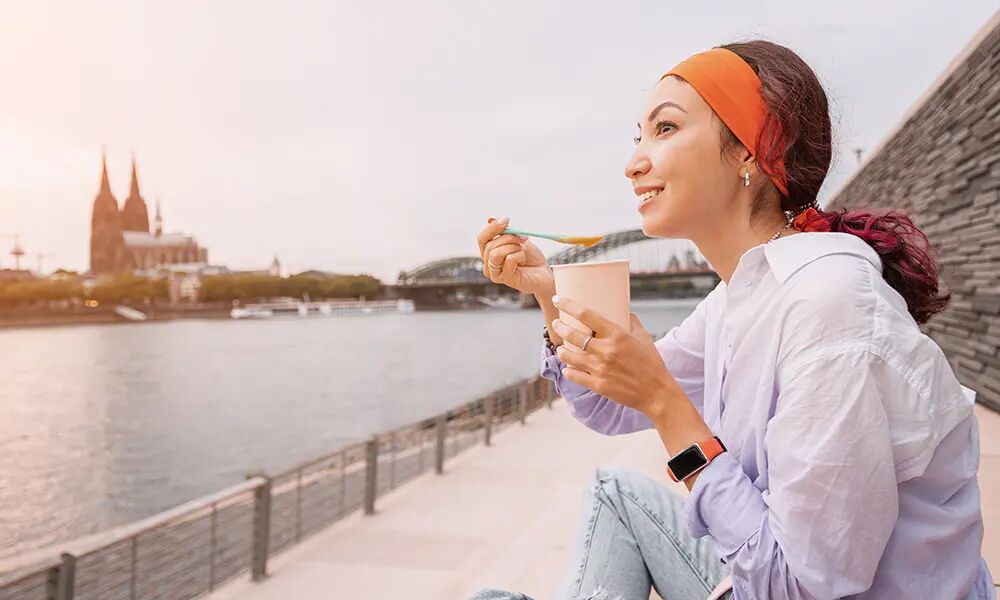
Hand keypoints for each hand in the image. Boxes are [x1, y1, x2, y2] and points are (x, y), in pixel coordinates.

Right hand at [476, 216, 554, 295]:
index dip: (492, 228)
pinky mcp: (506, 279)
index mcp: (489, 254)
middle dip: (508, 238)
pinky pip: (509, 260)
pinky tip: (523, 259)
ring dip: (512, 247)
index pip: (482, 239)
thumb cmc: (530, 258)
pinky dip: (519, 255)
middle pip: (490, 245)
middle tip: (523, 238)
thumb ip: (504, 231)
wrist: (544, 273)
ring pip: (496, 254)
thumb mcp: (517, 240)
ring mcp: (496, 274)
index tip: (506, 219)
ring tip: (522, 250)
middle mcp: (489, 265)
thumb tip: (490, 219)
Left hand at [550, 296, 685, 416]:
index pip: (586, 315)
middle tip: (556, 324)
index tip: (558, 300)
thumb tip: (623, 309)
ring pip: (569, 356)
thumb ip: (631, 321)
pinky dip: (568, 370)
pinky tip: (568, 368)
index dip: (568, 305)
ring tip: (561, 348)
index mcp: (617, 335)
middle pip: (573, 335)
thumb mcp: (643, 336)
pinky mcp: (598, 385)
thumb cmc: (651, 362)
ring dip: (561, 350)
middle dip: (560, 327)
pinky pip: (574, 375)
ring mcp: (600, 369)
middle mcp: (606, 350)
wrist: (656, 392)